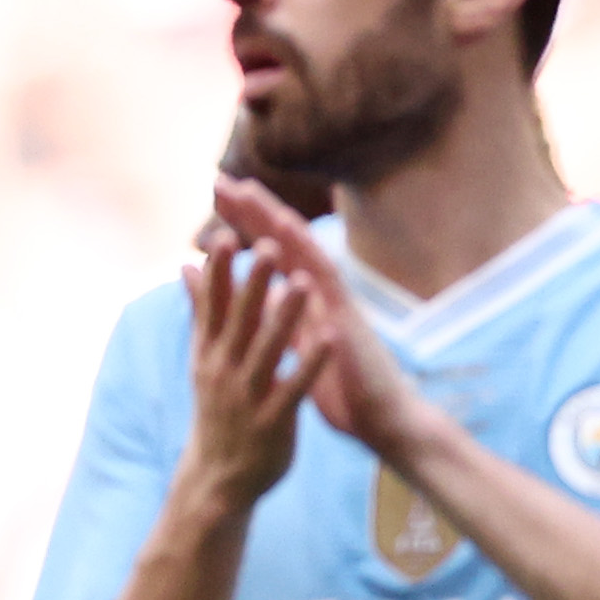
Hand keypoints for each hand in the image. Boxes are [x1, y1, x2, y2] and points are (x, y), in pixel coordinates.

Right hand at [179, 235, 324, 512]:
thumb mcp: (204, 358)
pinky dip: (311, 363)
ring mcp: (248, 396)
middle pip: (239, 321)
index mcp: (209, 353)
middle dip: (253, 285)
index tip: (225, 236)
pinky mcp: (273, 421)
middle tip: (267, 247)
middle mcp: (223, 371)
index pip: (212, 306)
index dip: (219, 273)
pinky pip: (295, 387)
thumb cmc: (218, 408)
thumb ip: (202, 311)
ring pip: (267, 350)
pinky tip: (329, 339)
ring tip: (302, 282)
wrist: (218, 478)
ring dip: (285, 316)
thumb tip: (185, 265)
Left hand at [208, 178, 434, 461]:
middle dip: (251, 210)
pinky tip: (288, 231)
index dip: (242, 224)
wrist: (383, 420)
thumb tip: (254, 293)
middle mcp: (319, 293)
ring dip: (275, 220)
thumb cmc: (342, 387)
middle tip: (220, 180)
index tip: (215, 197)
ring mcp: (336, 302)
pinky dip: (306, 253)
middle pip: (282, 241)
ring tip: (248, 193)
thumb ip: (278, 317)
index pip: (269, 251)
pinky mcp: (349, 319)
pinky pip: (328, 280)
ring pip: (304, 251)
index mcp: (303, 300)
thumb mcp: (298, 347)